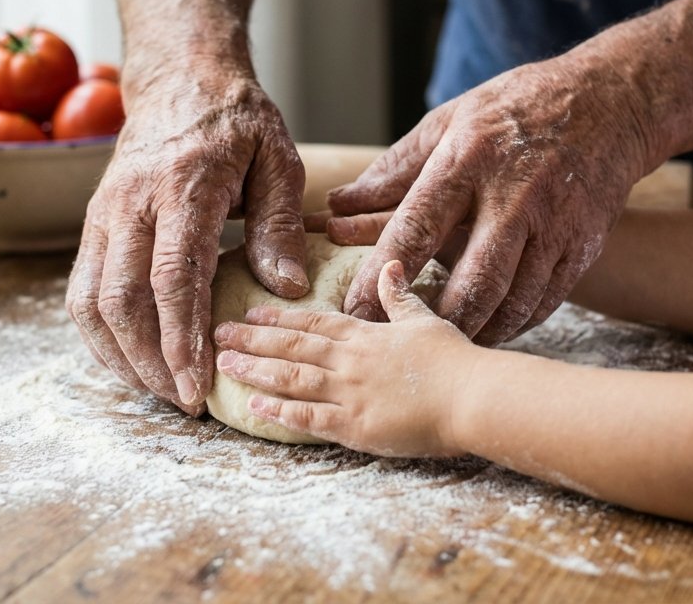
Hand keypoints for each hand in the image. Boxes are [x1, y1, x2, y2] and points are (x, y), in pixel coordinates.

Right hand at [66, 65, 309, 412]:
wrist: (179, 80)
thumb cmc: (236, 122)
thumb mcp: (277, 159)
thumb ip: (279, 224)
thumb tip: (286, 288)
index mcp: (182, 186)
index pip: (171, 275)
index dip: (181, 338)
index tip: (199, 384)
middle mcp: (131, 203)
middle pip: (121, 299)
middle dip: (150, 361)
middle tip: (187, 402)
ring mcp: (104, 215)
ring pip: (91, 302)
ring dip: (121, 357)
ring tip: (161, 391)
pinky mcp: (93, 226)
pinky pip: (83, 292)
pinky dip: (101, 337)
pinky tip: (133, 363)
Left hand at [214, 260, 483, 456]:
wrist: (473, 396)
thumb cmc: (456, 360)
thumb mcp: (425, 319)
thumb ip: (400, 297)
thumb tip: (391, 265)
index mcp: (366, 334)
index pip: (313, 320)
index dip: (279, 315)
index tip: (250, 309)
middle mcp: (350, 360)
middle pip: (292, 345)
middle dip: (253, 338)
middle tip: (219, 332)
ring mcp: (350, 393)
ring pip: (291, 377)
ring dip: (256, 369)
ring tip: (225, 363)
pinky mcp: (355, 426)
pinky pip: (309, 417)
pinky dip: (279, 412)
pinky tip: (254, 407)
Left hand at [325, 58, 651, 344]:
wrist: (610, 102)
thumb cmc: (514, 110)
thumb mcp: (449, 122)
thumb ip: (394, 170)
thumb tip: (337, 205)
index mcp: (469, 160)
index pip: (416, 228)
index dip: (381, 276)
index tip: (353, 311)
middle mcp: (514, 196)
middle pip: (472, 280)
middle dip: (433, 323)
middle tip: (399, 350)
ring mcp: (554, 225)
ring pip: (512, 301)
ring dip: (475, 333)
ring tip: (442, 349)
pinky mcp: (583, 246)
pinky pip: (543, 302)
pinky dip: (513, 324)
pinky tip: (488, 330)